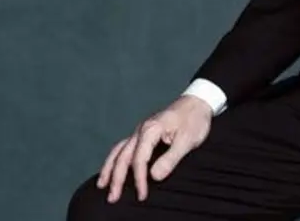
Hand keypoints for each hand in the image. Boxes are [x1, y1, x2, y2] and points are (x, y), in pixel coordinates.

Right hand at [96, 95, 213, 202]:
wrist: (198, 101)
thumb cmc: (194, 119)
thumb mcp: (188, 139)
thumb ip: (171, 158)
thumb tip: (154, 176)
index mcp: (151, 130)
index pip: (139, 159)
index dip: (139, 179)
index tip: (142, 195)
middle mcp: (141, 129)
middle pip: (123, 156)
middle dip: (116, 178)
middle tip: (113, 197)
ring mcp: (141, 130)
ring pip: (119, 151)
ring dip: (109, 168)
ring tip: (102, 185)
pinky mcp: (143, 132)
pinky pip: (124, 147)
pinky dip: (115, 158)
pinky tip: (112, 167)